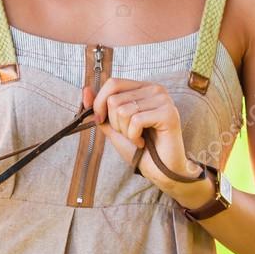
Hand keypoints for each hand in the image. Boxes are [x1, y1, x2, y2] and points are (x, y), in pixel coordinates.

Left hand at [82, 79, 203, 191]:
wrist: (160, 170)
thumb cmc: (139, 148)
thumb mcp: (113, 126)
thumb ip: (99, 108)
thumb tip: (85, 90)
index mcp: (142, 87)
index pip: (113, 83)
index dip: (99, 103)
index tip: (101, 121)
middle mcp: (155, 89)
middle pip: (114, 99)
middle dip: (115, 123)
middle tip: (129, 133)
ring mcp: (163, 100)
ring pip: (123, 111)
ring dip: (125, 131)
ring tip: (138, 138)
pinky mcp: (169, 114)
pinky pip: (136, 121)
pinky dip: (134, 136)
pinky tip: (143, 142)